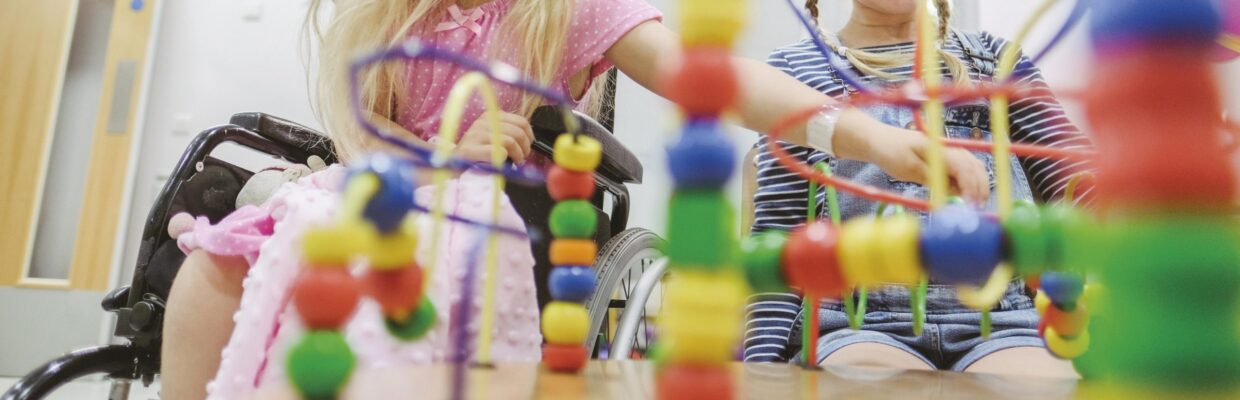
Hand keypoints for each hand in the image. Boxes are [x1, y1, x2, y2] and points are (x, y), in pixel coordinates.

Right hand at [455, 112, 533, 163]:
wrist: (453, 163)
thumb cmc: (477, 152)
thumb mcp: (492, 136)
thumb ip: (508, 132)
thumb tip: (529, 138)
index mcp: (490, 116)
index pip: (521, 121)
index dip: (529, 135)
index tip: (529, 145)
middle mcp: (483, 122)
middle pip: (517, 132)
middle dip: (525, 147)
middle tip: (522, 157)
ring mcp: (475, 134)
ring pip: (510, 141)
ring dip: (518, 155)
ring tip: (516, 162)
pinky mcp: (470, 150)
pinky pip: (498, 152)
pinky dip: (504, 160)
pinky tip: (502, 164)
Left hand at [866, 127, 989, 204]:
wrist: (878, 139)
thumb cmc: (890, 152)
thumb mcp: (908, 168)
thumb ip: (932, 177)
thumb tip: (953, 190)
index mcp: (940, 148)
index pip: (964, 168)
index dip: (970, 187)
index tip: (970, 204)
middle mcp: (949, 147)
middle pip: (974, 167)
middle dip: (979, 187)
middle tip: (976, 208)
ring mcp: (948, 151)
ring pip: (972, 167)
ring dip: (976, 185)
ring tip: (973, 204)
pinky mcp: (944, 157)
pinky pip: (961, 169)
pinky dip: (965, 182)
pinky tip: (961, 194)